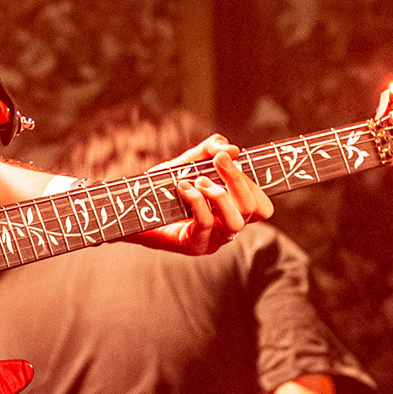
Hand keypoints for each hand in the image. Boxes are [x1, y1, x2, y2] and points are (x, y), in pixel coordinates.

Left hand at [138, 134, 272, 255]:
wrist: (131, 208)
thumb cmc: (163, 188)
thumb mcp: (188, 162)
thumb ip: (209, 150)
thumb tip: (232, 149)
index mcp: (232, 210)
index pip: (261, 204)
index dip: (251, 181)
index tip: (229, 157)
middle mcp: (227, 227)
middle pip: (252, 209)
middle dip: (237, 180)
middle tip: (218, 160)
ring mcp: (212, 239)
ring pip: (236, 222)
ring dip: (220, 195)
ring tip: (199, 180)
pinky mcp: (193, 245)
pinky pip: (205, 224)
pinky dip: (196, 201)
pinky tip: (183, 187)